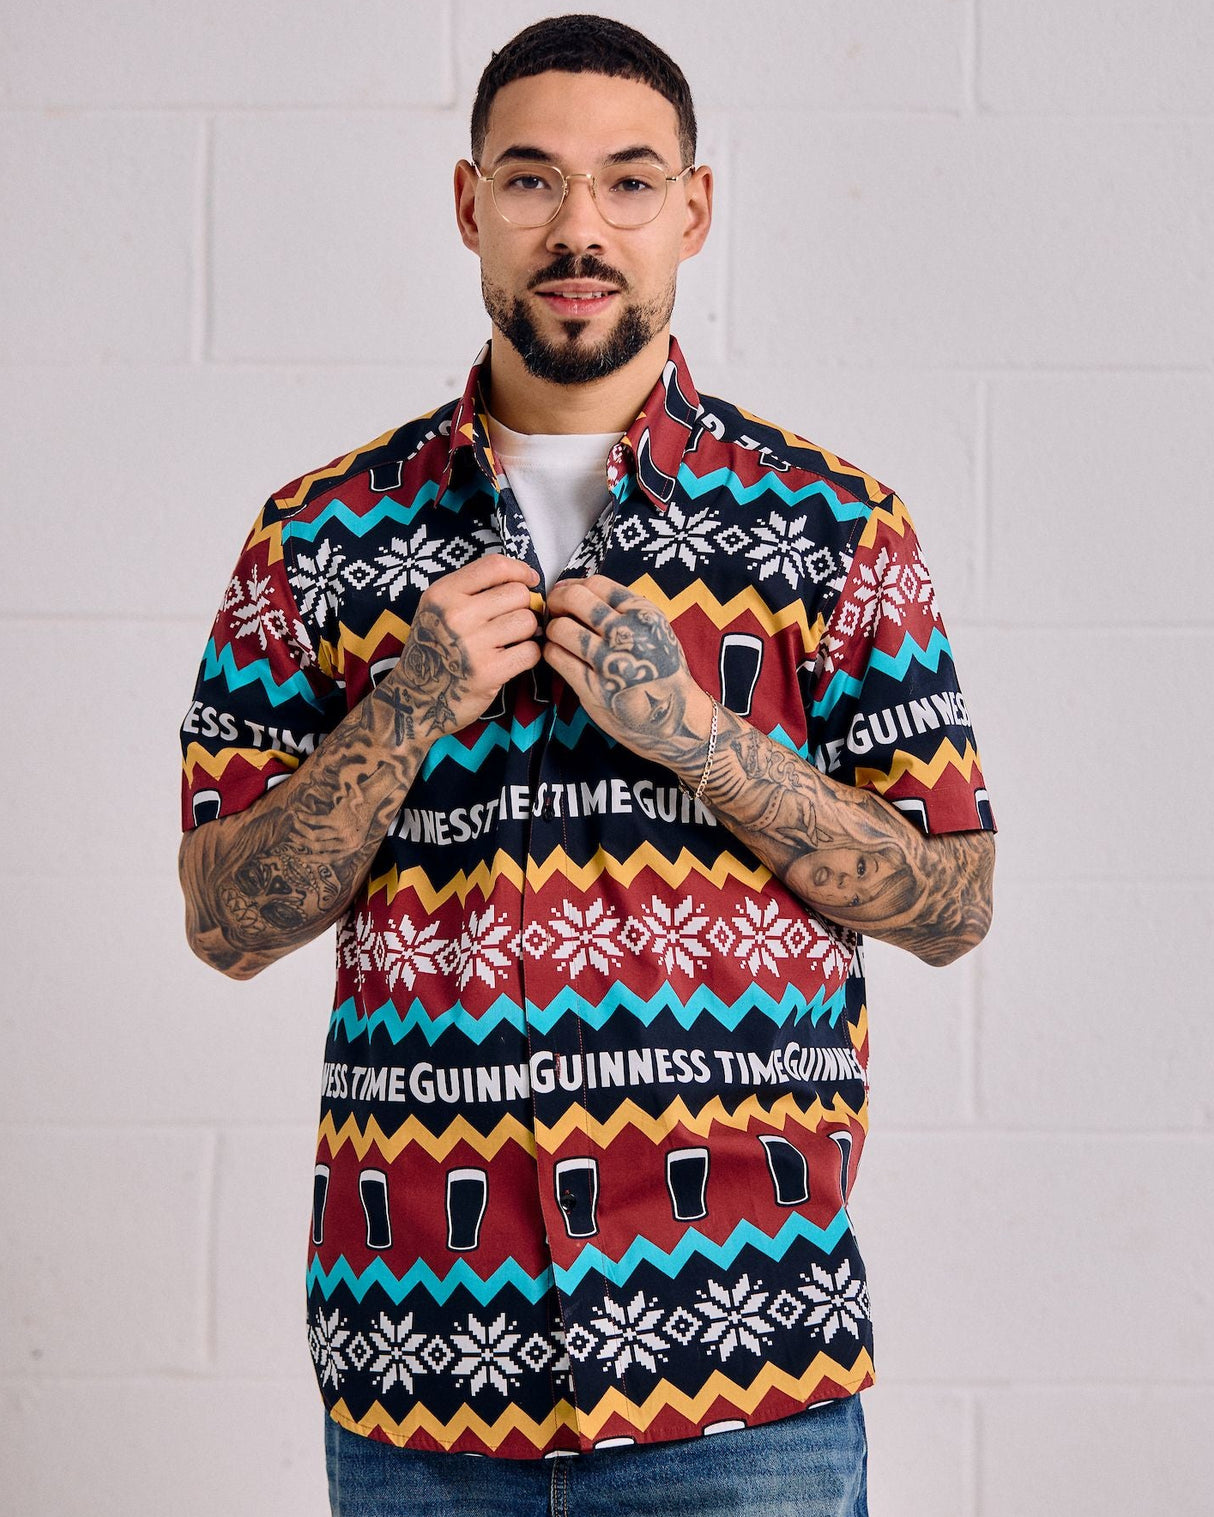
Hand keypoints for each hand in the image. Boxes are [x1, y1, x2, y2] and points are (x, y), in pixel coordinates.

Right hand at [380, 555, 542, 741]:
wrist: (414, 699)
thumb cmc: (433, 650)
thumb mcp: (438, 609)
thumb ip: (472, 589)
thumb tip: (523, 580)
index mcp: (443, 594)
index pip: (495, 566)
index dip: (520, 570)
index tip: (529, 581)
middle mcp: (456, 615)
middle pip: (518, 594)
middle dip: (523, 607)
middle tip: (513, 621)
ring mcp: (472, 644)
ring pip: (527, 621)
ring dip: (527, 632)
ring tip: (511, 641)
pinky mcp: (488, 672)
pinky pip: (531, 651)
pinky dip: (528, 655)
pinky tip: (513, 659)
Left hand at [542, 575, 711, 766]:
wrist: (680, 720)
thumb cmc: (664, 673)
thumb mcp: (657, 631)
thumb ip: (626, 611)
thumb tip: (580, 591)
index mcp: (644, 614)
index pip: (597, 584)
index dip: (574, 585)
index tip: (565, 593)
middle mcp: (628, 633)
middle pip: (574, 599)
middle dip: (556, 601)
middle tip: (554, 612)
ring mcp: (610, 662)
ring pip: (560, 628)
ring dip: (551, 630)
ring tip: (557, 638)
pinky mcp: (594, 688)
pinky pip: (557, 657)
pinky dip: (551, 652)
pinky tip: (559, 656)